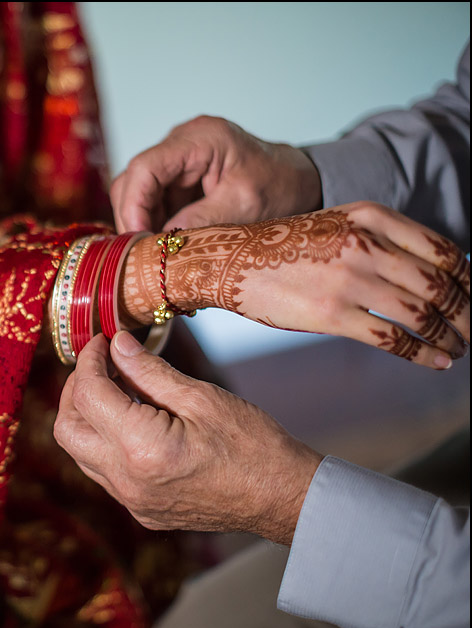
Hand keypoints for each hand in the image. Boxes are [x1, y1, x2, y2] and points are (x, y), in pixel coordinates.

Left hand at [54, 333, 322, 544]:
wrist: (283, 498)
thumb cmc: (253, 445)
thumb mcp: (200, 397)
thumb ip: (149, 371)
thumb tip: (117, 345)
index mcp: (141, 448)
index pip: (88, 396)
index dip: (89, 362)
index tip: (102, 342)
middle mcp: (126, 481)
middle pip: (67, 429)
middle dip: (74, 390)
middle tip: (99, 364)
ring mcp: (132, 501)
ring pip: (81, 454)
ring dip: (87, 417)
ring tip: (115, 388)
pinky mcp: (141, 511)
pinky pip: (103, 472)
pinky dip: (105, 442)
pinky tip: (130, 420)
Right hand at [111, 116, 321, 232]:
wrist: (299, 181)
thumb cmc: (280, 185)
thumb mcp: (244, 206)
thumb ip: (200, 221)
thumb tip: (161, 243)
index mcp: (201, 139)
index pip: (145, 167)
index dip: (134, 204)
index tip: (138, 239)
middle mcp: (182, 143)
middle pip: (134, 179)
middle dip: (133, 217)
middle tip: (142, 253)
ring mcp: (178, 159)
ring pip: (137, 192)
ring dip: (141, 223)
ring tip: (153, 252)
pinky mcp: (178, 178)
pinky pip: (152, 201)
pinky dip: (152, 224)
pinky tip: (161, 244)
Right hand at [120, 202, 470, 369]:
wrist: (228, 261)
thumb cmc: (280, 248)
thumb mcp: (336, 225)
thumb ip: (380, 240)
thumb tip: (427, 273)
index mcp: (370, 217)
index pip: (444, 251)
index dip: (470, 280)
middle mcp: (365, 244)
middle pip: (441, 284)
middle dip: (468, 313)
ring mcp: (349, 278)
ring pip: (423, 313)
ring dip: (450, 336)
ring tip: (458, 350)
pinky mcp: (331, 313)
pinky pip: (393, 338)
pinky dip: (423, 354)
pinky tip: (435, 362)